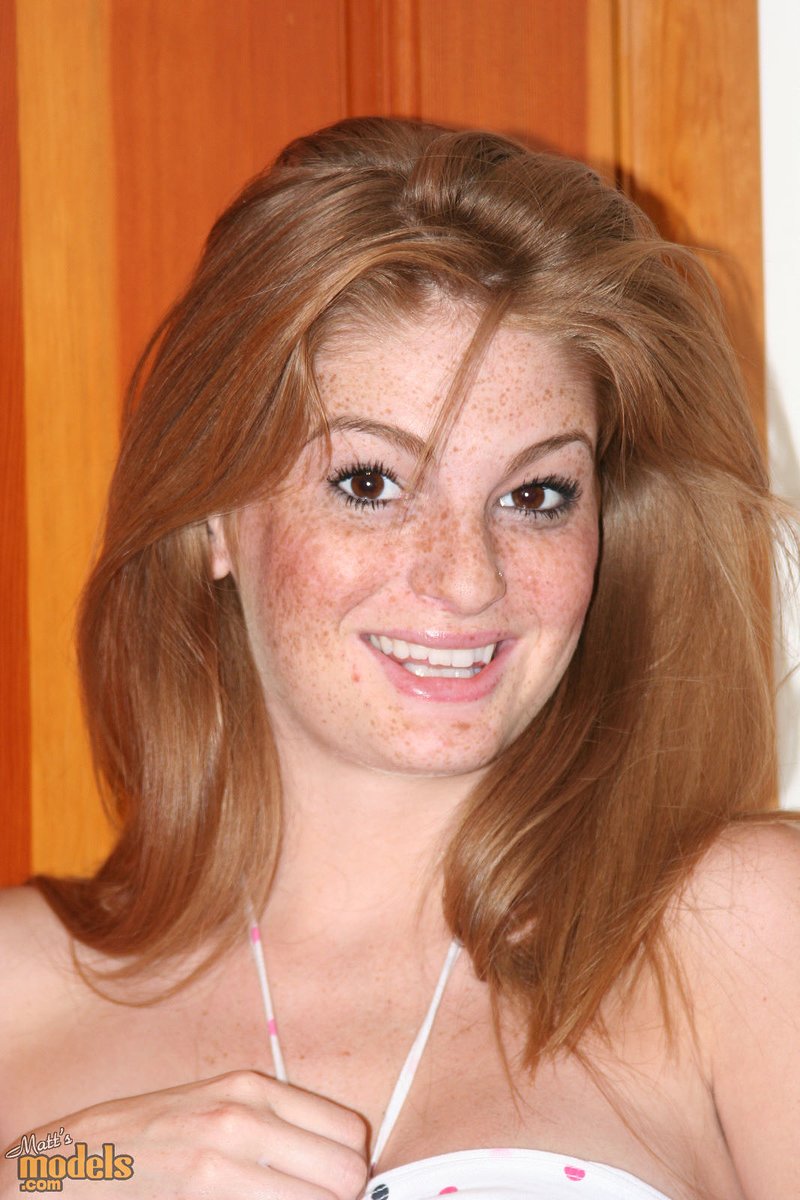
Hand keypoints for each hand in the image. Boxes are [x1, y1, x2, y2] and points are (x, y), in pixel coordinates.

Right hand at [2, 1070, 368, 1198]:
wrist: (75, 1162)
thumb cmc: (150, 1135)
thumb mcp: (217, 1107)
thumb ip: (276, 1126)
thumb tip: (340, 1163)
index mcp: (252, 1089)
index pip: (350, 1132)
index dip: (348, 1166)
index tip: (332, 1184)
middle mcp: (242, 1120)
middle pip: (345, 1175)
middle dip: (337, 1197)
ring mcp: (220, 1167)